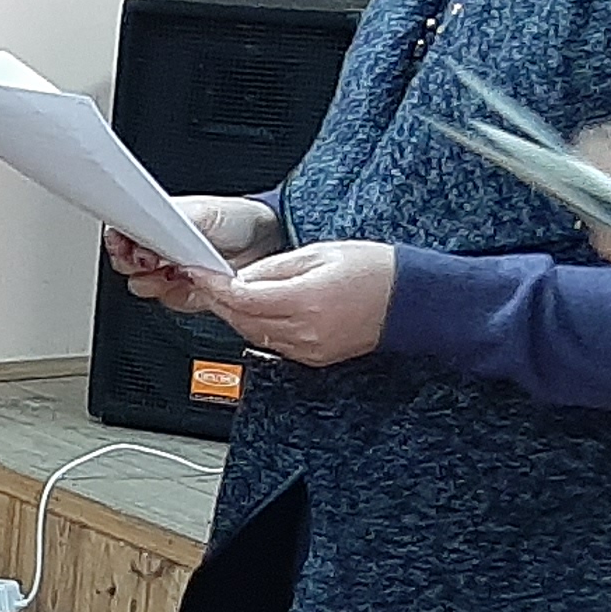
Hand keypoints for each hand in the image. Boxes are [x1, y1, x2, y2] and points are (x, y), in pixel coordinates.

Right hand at [105, 193, 283, 310]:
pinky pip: (172, 302)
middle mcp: (158, 249)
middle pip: (125, 266)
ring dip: (158, 282)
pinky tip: (193, 283)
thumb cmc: (236, 219)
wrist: (268, 240)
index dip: (119, 244)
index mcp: (153, 224)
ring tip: (178, 270)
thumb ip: (164, 224)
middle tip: (152, 260)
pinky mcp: (190, 293)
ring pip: (144, 288)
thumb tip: (139, 238)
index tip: (126, 246)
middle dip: (135, 265)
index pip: (119, 236)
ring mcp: (173, 273)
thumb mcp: (198, 214)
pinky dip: (181, 296)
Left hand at [195, 240, 395, 366]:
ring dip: (236, 315)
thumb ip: (274, 267)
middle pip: (241, 320)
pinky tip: (257, 310)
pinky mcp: (314, 358)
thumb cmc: (375, 272)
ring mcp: (309, 349)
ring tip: (230, 292)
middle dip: (219, 300)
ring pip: (252, 335)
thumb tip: (241, 276)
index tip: (199, 272)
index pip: (242, 297)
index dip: (214, 285)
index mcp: (305, 301)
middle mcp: (304, 331)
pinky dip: (257, 327)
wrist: (411, 301)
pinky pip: (272, 344)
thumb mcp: (319, 253)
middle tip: (207, 280)